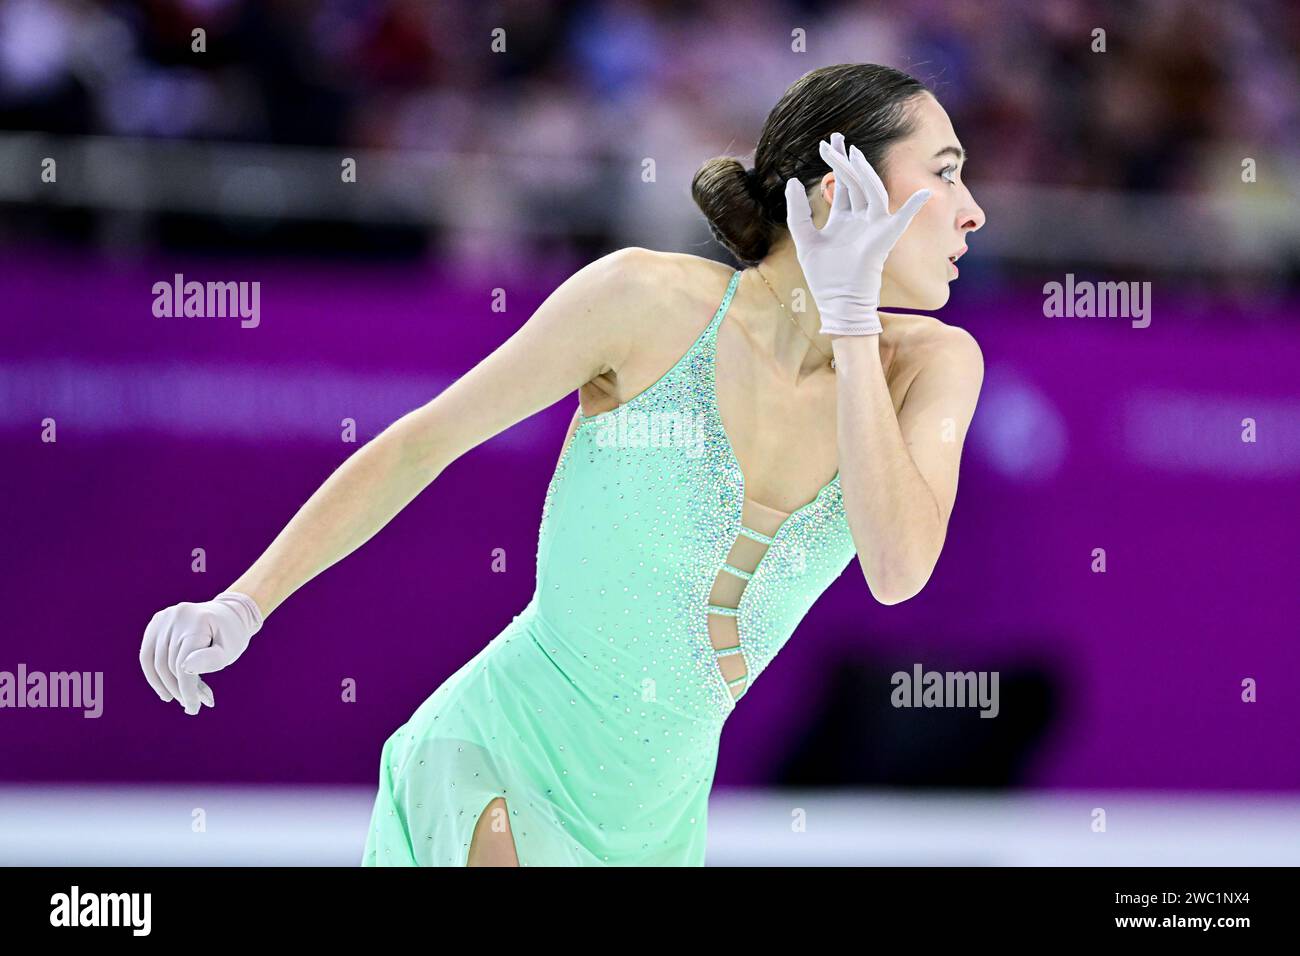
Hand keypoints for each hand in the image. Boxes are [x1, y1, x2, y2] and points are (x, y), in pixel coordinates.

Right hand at [139, 591, 263, 714]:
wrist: (230, 614)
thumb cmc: (231, 636)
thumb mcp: (229, 650)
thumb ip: (211, 660)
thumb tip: (185, 668)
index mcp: (197, 621)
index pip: (184, 664)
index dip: (187, 690)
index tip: (194, 709)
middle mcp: (176, 617)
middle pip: (168, 664)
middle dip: (179, 689)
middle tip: (192, 705)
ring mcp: (163, 618)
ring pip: (154, 662)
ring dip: (165, 685)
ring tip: (179, 699)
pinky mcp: (155, 623)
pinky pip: (147, 655)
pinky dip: (154, 675)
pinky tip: (165, 690)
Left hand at [784, 131, 931, 335]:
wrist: (838, 301)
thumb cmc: (823, 276)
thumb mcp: (805, 239)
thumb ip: (798, 211)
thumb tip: (792, 181)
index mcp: (844, 219)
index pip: (842, 184)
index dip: (835, 164)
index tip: (826, 144)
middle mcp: (861, 219)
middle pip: (855, 181)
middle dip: (846, 160)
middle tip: (835, 138)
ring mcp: (874, 226)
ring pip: (871, 190)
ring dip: (862, 171)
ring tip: (850, 152)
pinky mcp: (885, 237)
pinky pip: (903, 219)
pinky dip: (914, 206)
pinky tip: (925, 193)